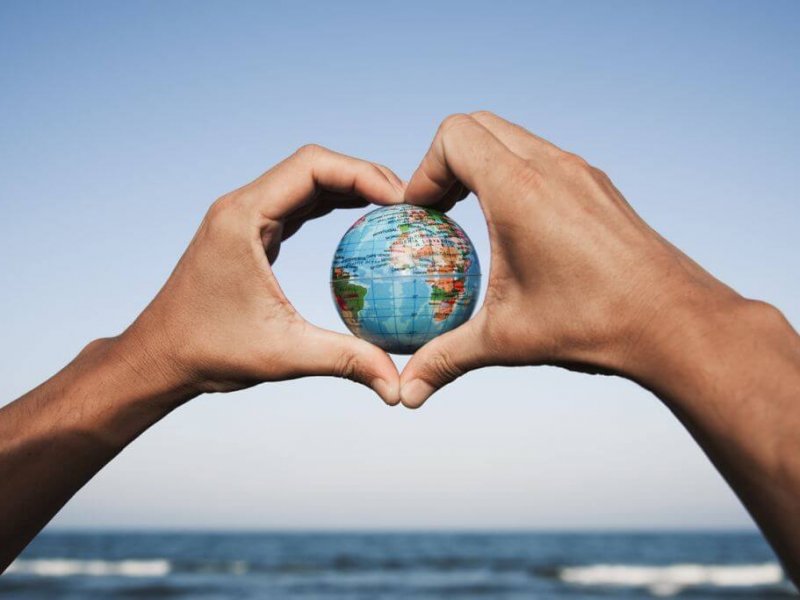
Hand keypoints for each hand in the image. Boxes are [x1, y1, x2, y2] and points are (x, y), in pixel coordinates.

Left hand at [122, 144, 403, 403]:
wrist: (159, 357)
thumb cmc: (208, 351)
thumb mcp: (283, 355)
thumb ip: (345, 361)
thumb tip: (398, 387)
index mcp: (243, 217)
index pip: (312, 167)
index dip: (363, 173)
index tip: (402, 200)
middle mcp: (242, 206)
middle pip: (314, 166)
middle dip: (364, 177)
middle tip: (408, 204)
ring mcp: (244, 217)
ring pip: (305, 182)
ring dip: (349, 188)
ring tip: (394, 210)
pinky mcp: (249, 233)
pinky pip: (297, 206)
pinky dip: (331, 207)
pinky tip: (360, 223)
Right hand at [399, 112, 742, 406]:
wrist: (674, 321)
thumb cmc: (592, 324)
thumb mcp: (506, 340)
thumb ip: (446, 359)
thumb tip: (404, 393)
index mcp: (519, 189)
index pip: (454, 137)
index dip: (424, 170)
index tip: (421, 214)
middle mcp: (551, 166)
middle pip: (478, 126)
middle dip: (446, 161)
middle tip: (439, 210)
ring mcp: (580, 171)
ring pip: (513, 138)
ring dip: (483, 165)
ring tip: (473, 216)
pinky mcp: (599, 186)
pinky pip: (544, 158)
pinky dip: (516, 176)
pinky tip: (519, 229)